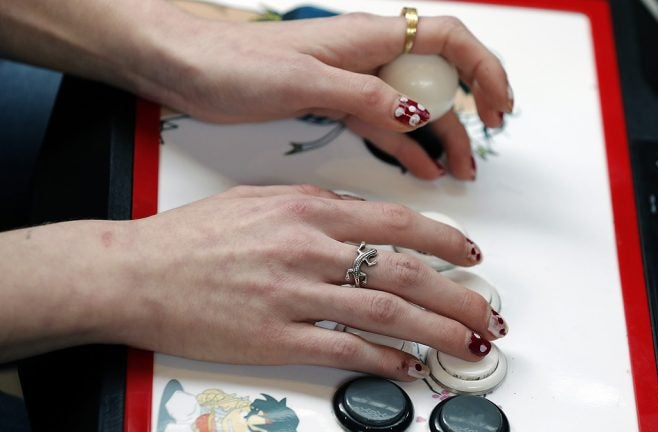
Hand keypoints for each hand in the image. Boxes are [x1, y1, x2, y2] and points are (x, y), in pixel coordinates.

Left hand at [1, 2, 510, 179]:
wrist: (183, 65)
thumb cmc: (232, 59)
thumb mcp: (305, 82)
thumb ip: (366, 98)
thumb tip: (417, 117)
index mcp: (367, 39)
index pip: (447, 40)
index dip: (482, 69)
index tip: (498, 107)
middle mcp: (366, 57)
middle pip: (436, 81)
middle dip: (465, 116)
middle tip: (477, 155)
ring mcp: (351, 81)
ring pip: (412, 107)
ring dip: (437, 137)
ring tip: (454, 172)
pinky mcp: (332, 102)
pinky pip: (383, 123)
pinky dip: (405, 146)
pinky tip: (417, 167)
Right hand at [108, 185, 505, 379]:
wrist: (134, 272)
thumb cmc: (191, 237)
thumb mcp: (257, 200)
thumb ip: (313, 206)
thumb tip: (360, 218)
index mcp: (306, 210)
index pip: (395, 222)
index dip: (443, 240)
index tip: (469, 254)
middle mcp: (307, 249)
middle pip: (403, 272)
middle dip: (456, 294)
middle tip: (485, 312)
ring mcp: (294, 295)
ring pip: (385, 312)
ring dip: (435, 330)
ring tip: (465, 343)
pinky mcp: (274, 338)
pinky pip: (344, 348)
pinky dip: (383, 359)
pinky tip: (407, 367)